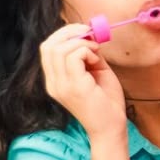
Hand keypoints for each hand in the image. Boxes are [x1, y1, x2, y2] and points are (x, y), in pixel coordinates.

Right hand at [39, 24, 126, 138]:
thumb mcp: (95, 71)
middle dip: (70, 32)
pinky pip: (73, 56)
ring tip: (96, 53)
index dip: (65, 34)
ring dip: (82, 43)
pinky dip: (87, 51)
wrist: (111, 127)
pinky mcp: (74, 87)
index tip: (85, 32)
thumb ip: (87, 54)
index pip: (47, 48)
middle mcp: (53, 83)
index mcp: (55, 80)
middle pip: (48, 45)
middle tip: (90, 35)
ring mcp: (61, 86)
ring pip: (59, 49)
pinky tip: (97, 62)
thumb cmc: (106, 101)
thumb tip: (88, 35)